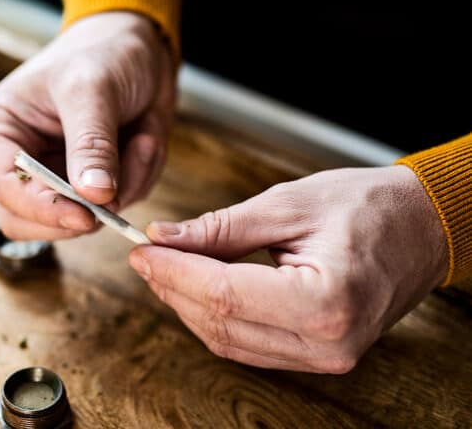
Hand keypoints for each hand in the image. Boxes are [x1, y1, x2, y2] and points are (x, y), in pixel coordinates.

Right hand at [0, 12, 175, 239]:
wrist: (140, 48)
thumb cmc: (102, 53)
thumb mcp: (93, 90)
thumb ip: (91, 144)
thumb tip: (93, 196)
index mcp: (0, 131)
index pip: (5, 189)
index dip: (43, 210)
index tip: (85, 216)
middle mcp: (22, 161)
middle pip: (30, 221)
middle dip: (79, 214)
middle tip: (115, 199)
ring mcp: (57, 178)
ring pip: (80, 221)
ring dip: (121, 189)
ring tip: (142, 140)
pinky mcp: (92, 186)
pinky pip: (115, 207)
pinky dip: (139, 179)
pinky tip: (144, 140)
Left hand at [128, 166, 447, 372]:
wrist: (422, 228)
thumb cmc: (367, 207)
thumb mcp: (287, 205)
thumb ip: (220, 228)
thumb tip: (164, 238)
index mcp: (324, 301)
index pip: (222, 294)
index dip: (172, 272)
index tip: (142, 250)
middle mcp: (326, 342)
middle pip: (220, 322)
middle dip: (173, 288)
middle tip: (146, 256)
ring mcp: (324, 357)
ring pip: (228, 341)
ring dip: (188, 306)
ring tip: (164, 269)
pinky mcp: (318, 355)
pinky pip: (249, 345)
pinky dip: (215, 318)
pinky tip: (196, 289)